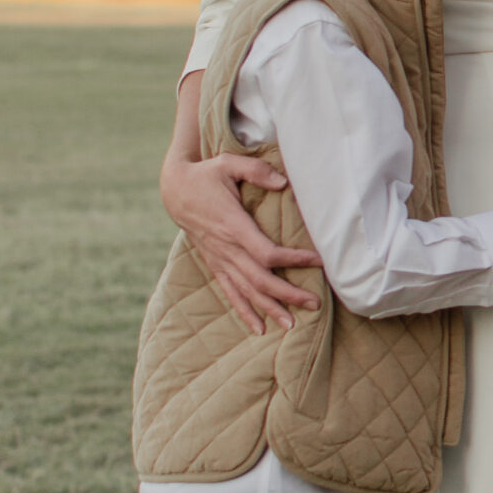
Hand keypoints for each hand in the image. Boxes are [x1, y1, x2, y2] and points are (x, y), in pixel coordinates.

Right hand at [161, 148, 321, 334]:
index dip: (292, 260)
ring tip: (292, 325)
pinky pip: (230, 292)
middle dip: (287, 294)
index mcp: (232, 226)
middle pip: (260, 279)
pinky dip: (244, 312)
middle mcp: (226, 248)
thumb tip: (283, 182)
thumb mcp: (228, 163)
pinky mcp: (215, 263)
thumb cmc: (206, 174)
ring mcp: (219, 259)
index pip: (266, 253)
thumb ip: (256, 170)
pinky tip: (259, 328)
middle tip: (314, 304)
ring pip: (246, 291)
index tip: (318, 261)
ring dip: (269, 309)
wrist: (174, 190)